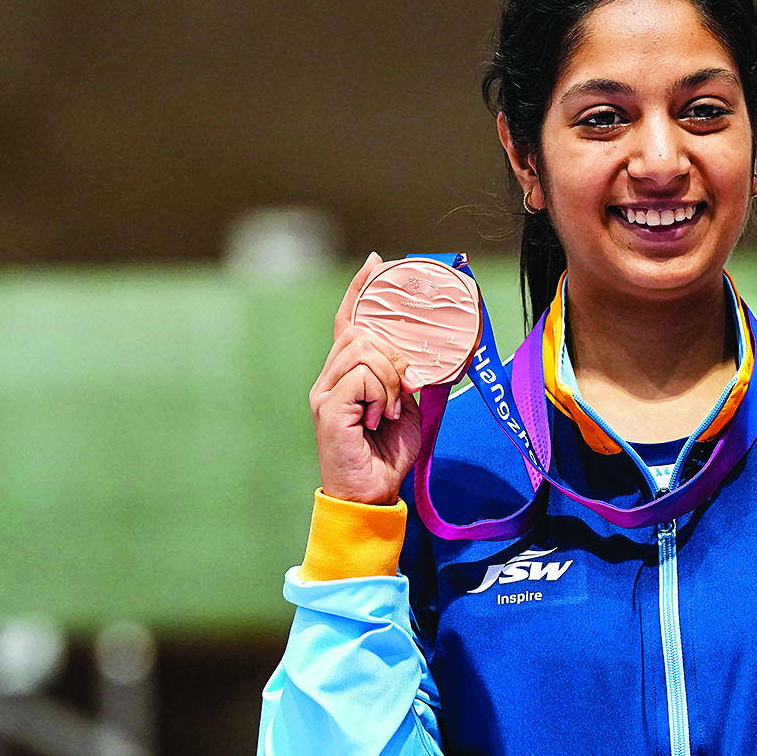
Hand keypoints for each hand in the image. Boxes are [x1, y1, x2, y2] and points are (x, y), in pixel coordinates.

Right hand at [309, 254, 421, 505]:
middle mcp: (330, 378)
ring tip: (394, 406)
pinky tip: (384, 414)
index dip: (362, 290)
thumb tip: (431, 353)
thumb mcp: (408, 406)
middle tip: (408, 380)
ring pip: (365, 350)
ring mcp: (325, 392)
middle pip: (361, 331)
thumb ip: (411, 377)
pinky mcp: (328, 409)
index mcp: (346, 374)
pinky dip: (382, 391)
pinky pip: (363, 376)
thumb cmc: (387, 453)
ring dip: (392, 375)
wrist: (371, 494)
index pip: (350, 321)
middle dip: (393, 347)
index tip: (377, 262)